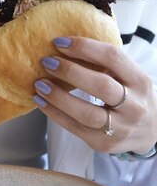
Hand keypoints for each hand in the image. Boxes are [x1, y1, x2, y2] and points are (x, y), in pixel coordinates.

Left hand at [33, 37, 156, 154]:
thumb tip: (64, 44)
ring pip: (86, 112)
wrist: (151, 131)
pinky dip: (55, 114)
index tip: (60, 42)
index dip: (85, 47)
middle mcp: (134, 105)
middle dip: (70, 72)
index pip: (113, 57)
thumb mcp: (128, 75)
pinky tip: (41, 102)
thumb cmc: (131, 94)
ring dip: (58, 97)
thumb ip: (105, 62)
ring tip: (40, 85)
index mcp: (139, 80)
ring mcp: (121, 128)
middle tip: (47, 62)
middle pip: (101, 86)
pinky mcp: (105, 144)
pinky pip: (75, 128)